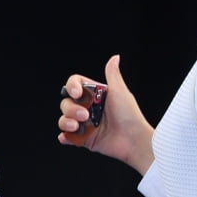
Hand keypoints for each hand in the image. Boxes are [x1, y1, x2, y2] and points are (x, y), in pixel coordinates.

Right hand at [57, 54, 155, 173]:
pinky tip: (67, 137)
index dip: (72, 87)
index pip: (75, 86)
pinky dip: (65, 137)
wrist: (133, 140)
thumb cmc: (129, 115)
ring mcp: (85, 124)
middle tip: (85, 115)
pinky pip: (67, 137)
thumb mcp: (120, 91)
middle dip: (71, 109)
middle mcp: (88, 108)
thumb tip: (115, 57)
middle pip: (66, 102)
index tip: (77, 93)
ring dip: (66, 122)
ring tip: (77, 127)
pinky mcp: (84, 139)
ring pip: (64, 119)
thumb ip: (112, 74)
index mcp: (95, 95)